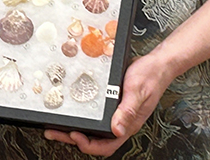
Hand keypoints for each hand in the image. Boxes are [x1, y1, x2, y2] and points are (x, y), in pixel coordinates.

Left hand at [43, 53, 170, 155]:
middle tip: (53, 132)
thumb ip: (127, 111)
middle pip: (95, 139)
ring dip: (75, 128)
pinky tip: (72, 110)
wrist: (157, 64)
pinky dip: (82, 116)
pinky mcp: (112, 104)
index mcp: (128, 124)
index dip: (88, 145)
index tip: (73, 135)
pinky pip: (96, 115)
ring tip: (56, 125)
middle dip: (72, 138)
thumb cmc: (150, 78)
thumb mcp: (137, 92)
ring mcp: (116, 114)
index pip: (106, 145)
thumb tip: (117, 130)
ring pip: (93, 129)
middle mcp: (121, 122)